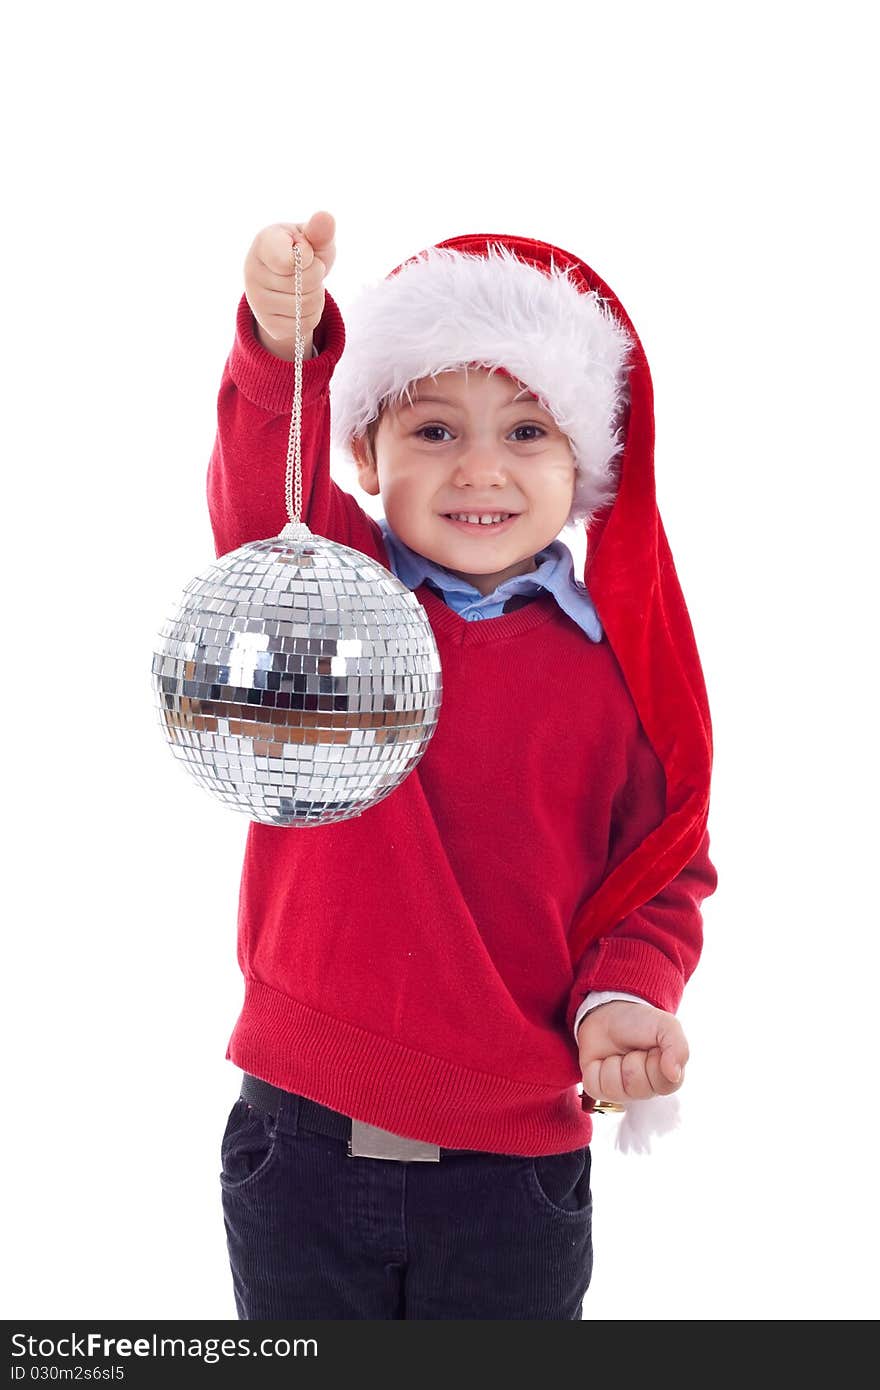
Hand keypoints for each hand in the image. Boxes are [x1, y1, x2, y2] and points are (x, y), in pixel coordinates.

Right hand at [244, 210, 336, 358]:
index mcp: (263, 243)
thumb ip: (319, 230)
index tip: (302, 249)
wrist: (286, 280)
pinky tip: (301, 303)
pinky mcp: (268, 324)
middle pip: (305, 283)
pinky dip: (312, 315)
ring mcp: (257, 301)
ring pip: (306, 306)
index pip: (289, 260)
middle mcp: (252, 272)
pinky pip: (304, 325)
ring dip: (317, 296)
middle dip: (317, 276)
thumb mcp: (312, 238)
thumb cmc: (301, 252)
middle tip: (307, 269)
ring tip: (305, 285)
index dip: (307, 256)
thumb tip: (325, 217)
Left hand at [577, 1000, 688, 1103]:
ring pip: (616, 1090)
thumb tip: (674, 1075)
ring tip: (617, 1053)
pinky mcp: (598, 1088)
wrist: (608, 1010)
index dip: (655, 1062)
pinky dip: (595, 1069)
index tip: (653, 1048)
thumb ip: (678, 1048)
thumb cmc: (640, 1022)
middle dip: (633, 1062)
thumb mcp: (666, 1026)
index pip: (665, 1084)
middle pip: (639, 1089)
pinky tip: (601, 1060)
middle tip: (633, 1049)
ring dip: (614, 1065)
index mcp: (665, 1077)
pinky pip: (595, 1088)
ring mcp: (620, 1091)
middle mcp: (644, 1088)